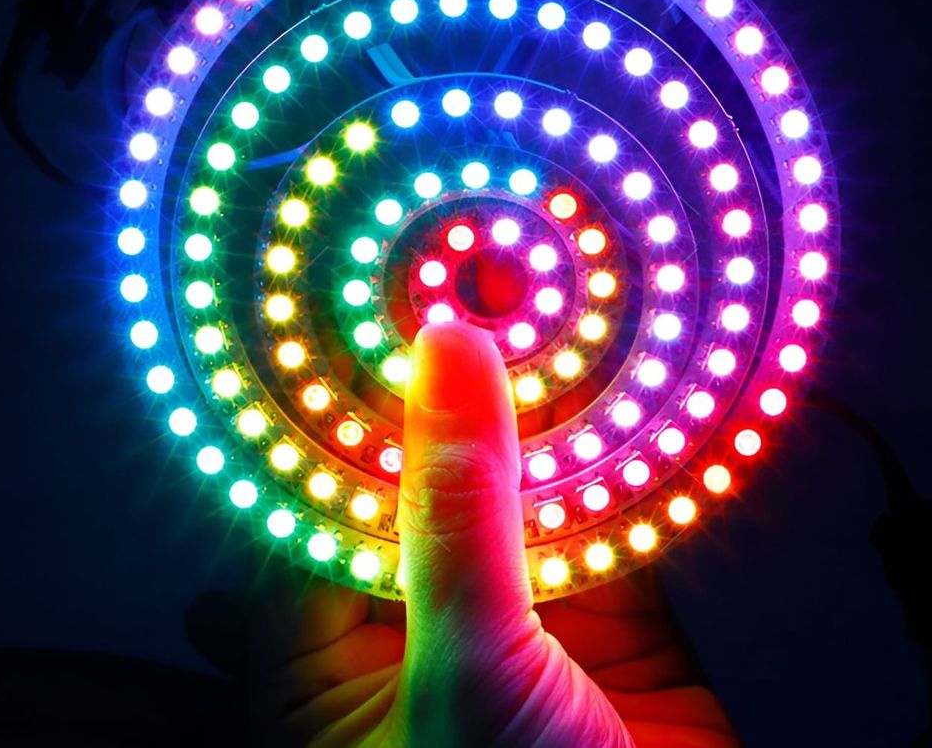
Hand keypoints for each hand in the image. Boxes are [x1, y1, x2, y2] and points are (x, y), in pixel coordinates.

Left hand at [247, 321, 738, 746]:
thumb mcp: (458, 670)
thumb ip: (453, 511)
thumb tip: (444, 351)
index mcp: (322, 659)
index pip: (304, 492)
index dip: (326, 390)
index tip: (346, 292)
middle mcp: (412, 627)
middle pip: (416, 475)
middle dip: (441, 380)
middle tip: (448, 260)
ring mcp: (516, 619)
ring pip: (519, 487)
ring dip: (538, 403)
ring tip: (532, 287)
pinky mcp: (613, 622)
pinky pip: (612, 515)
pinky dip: (625, 455)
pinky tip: (627, 376)